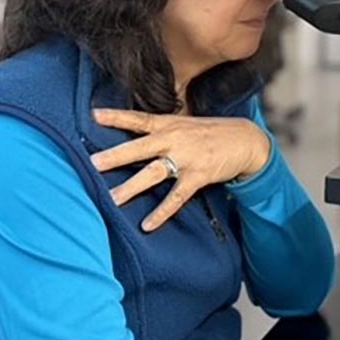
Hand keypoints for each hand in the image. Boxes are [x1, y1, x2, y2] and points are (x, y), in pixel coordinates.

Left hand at [89, 108, 270, 231]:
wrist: (246, 139)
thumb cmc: (212, 133)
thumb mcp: (186, 124)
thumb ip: (163, 129)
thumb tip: (137, 134)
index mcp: (170, 124)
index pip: (139, 119)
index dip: (117, 116)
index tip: (94, 115)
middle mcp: (175, 139)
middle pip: (140, 147)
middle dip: (116, 156)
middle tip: (93, 163)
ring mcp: (187, 158)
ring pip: (154, 173)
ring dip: (132, 187)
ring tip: (112, 199)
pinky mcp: (198, 176)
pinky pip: (177, 197)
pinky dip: (162, 212)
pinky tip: (147, 224)